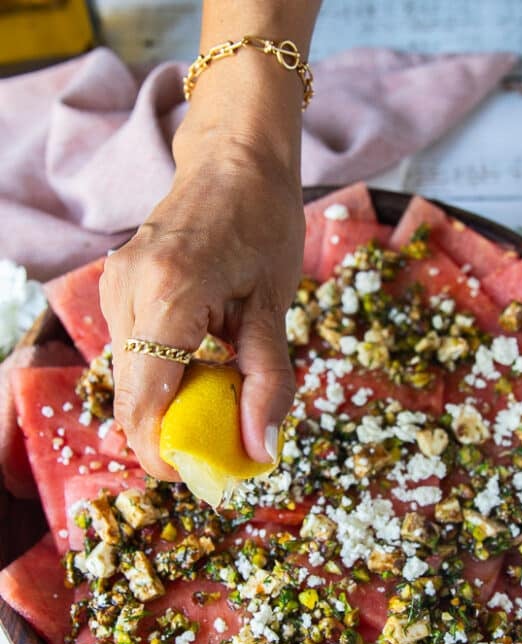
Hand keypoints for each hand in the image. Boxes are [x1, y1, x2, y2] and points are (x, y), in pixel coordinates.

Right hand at [99, 142, 303, 478]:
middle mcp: (127, 291)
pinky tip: (198, 368)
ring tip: (216, 401)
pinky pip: (131, 355)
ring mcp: (114, 287)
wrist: (234, 160)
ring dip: (167, 406)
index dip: (164, 454)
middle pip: (130, 400)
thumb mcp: (276, 307)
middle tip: (220, 446)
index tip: (202, 474)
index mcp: (170, 294)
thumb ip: (269, 381)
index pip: (144, 403)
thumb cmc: (264, 224)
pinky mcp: (116, 288)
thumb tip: (261, 451)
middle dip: (170, 436)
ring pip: (128, 381)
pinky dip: (162, 378)